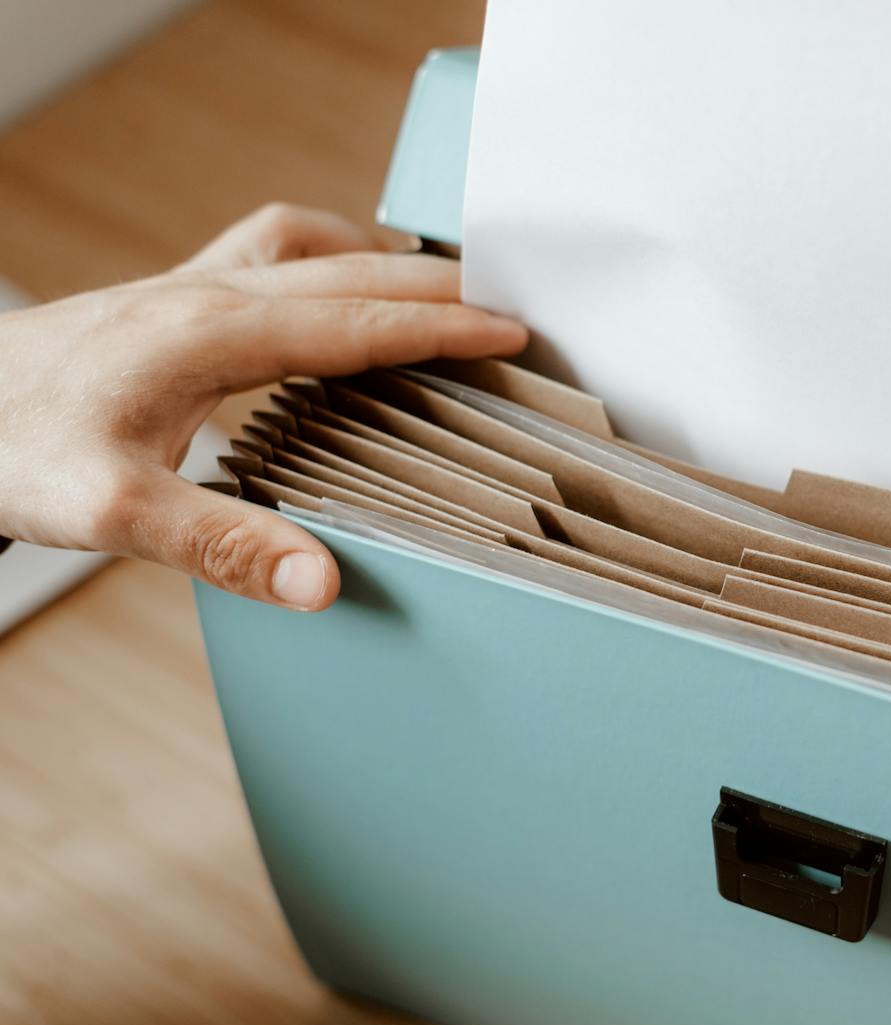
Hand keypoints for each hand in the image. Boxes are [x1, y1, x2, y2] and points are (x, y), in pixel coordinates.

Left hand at [0, 204, 527, 609]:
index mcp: (211, 335)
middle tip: (508, 312)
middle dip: (439, 287)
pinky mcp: (168, 298)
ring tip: (441, 297)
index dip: (444, 327)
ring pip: (313, 247)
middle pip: (352, 269)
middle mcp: (205, 293)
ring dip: (384, 263)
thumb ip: (223, 546)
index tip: (513, 330)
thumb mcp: (111, 513)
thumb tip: (322, 583)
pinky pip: (271, 254)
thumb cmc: (10, 451)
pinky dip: (328, 262)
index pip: (359, 319)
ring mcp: (184, 286)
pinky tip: (335, 299)